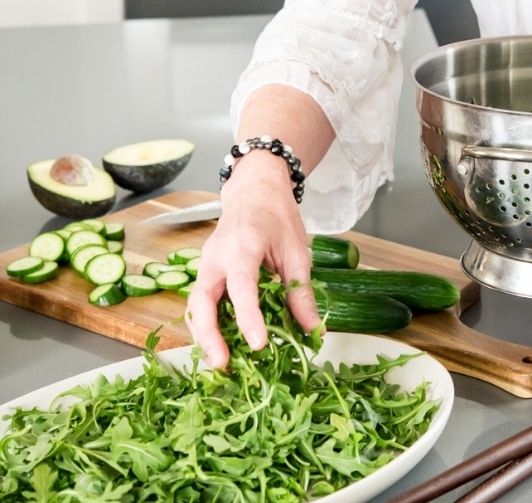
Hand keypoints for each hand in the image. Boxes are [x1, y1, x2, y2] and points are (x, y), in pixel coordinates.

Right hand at [185, 152, 320, 368]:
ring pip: (194, 306)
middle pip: (200, 302)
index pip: (241, 287)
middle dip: (208, 336)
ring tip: (221, 362)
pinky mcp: (204, 273)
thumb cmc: (277, 217)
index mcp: (242, 247)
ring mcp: (204, 266)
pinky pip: (200, 304)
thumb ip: (300, 290)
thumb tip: (313, 328)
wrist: (254, 192)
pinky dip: (206, 326)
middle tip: (223, 364)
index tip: (257, 344)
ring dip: (203, 336)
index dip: (248, 318)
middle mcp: (215, 258)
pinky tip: (221, 344)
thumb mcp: (297, 251)